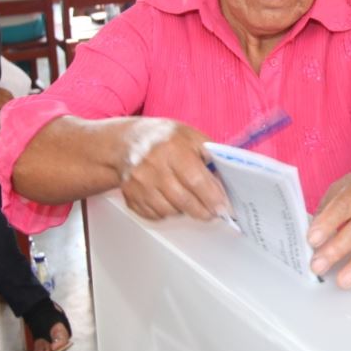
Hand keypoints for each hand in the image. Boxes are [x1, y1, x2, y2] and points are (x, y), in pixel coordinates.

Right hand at [114, 118, 228, 221]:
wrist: (124, 142)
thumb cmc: (162, 138)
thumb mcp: (190, 136)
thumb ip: (210, 155)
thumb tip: (226, 179)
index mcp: (171, 148)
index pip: (195, 180)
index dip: (212, 197)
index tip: (223, 207)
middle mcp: (152, 167)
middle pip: (183, 200)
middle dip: (203, 210)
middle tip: (213, 212)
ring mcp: (139, 184)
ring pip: (170, 210)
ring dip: (185, 210)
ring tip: (188, 199)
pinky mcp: (131, 197)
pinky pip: (155, 214)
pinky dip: (167, 211)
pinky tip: (170, 199)